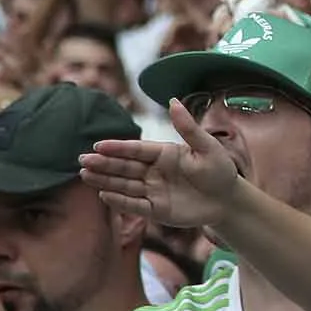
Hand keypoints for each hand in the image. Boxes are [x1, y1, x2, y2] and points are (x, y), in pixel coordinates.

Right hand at [80, 99, 244, 227]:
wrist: (229, 200)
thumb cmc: (220, 170)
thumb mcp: (207, 147)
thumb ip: (188, 127)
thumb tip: (172, 100)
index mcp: (164, 154)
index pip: (136, 150)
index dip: (117, 148)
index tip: (98, 145)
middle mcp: (154, 171)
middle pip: (125, 167)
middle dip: (104, 164)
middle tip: (82, 160)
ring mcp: (154, 191)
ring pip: (125, 185)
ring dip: (105, 180)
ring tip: (85, 174)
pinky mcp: (157, 210)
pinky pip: (136, 205)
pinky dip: (120, 201)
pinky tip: (104, 194)